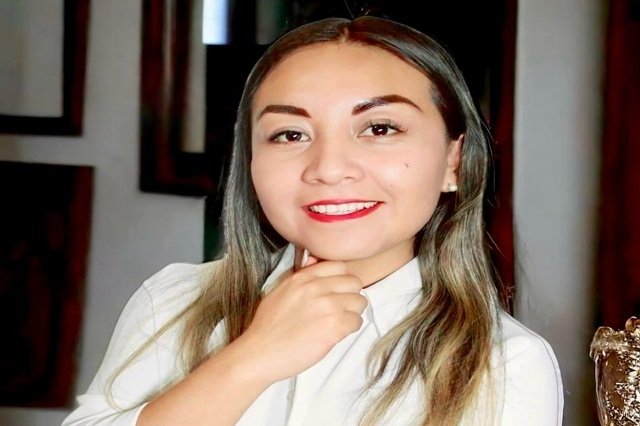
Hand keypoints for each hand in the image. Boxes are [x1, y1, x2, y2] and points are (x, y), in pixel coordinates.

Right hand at [233, 256, 366, 384]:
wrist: (260, 352)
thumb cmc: (268, 326)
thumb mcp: (281, 291)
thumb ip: (302, 277)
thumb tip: (316, 262)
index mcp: (303, 277)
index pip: (339, 266)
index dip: (341, 280)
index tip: (337, 292)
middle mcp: (316, 288)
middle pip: (354, 282)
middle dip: (350, 296)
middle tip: (340, 309)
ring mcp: (327, 306)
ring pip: (360, 302)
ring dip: (352, 313)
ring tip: (338, 323)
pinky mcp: (334, 326)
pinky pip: (357, 322)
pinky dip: (350, 329)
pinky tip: (335, 334)